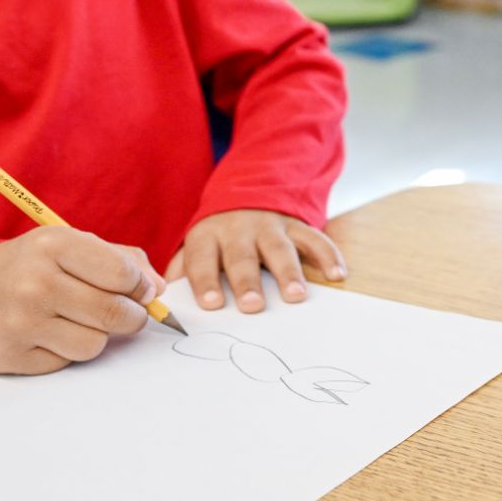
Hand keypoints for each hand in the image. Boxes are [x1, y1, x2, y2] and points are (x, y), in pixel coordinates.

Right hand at [0, 224, 164, 376]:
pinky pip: (66, 363)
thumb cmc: (30, 267)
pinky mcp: (10, 356)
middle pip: (113, 313)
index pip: (122, 274)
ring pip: (95, 344)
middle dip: (132, 317)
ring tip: (80, 321)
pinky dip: (67, 351)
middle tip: (127, 314)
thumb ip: (121, 261)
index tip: (141, 292)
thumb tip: (157, 290)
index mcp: (53, 245)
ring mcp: (20, 322)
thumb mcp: (70, 246)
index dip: (141, 287)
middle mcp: (34, 282)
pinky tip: (49, 334)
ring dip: (98, 337)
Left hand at [168, 209, 345, 311]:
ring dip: (289, 272)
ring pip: (279, 249)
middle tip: (252, 306)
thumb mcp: (195, 248)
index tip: (211, 304)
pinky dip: (328, 256)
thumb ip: (182, 274)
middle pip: (241, 256)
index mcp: (207, 237)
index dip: (206, 281)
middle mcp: (237, 230)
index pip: (202, 259)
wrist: (248, 194)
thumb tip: (164, 305)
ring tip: (296, 296)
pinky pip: (314, 238)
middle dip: (247, 281)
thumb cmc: (217, 239)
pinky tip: (337, 275)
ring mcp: (269, 226)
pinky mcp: (295, 225)